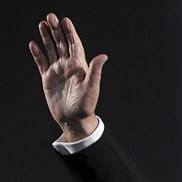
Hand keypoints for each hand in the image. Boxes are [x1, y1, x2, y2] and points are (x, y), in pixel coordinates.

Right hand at [29, 13, 106, 140]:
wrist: (74, 119)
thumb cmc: (86, 105)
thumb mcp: (92, 88)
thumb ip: (95, 71)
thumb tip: (104, 56)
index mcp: (79, 67)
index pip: (75, 45)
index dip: (70, 33)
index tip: (65, 21)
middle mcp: (68, 67)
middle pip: (62, 44)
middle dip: (56, 30)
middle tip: (50, 17)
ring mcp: (57, 72)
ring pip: (51, 50)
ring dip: (46, 38)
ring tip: (42, 24)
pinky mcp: (48, 79)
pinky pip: (41, 63)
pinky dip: (37, 53)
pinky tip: (33, 44)